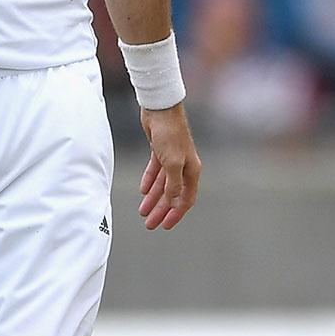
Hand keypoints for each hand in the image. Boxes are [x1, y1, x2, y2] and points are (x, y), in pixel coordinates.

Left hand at [137, 103, 199, 229]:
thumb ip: (173, 184)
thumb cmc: (170, 133)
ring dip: (153, 199)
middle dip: (161, 210)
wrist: (160, 109)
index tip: (166, 226)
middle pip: (172, 195)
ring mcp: (172, 159)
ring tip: (143, 212)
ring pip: (162, 185)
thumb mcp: (171, 162)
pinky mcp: (160, 151)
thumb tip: (174, 203)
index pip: (186, 199)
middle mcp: (184, 166)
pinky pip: (155, 172)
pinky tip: (143, 192)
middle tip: (150, 224)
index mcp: (191, 171)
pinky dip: (149, 182)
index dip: (176, 214)